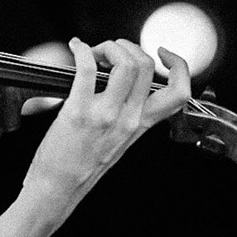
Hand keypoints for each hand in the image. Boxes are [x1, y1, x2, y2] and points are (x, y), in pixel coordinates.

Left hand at [22, 38, 192, 216]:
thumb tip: (124, 87)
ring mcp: (105, 115)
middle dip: (129, 47)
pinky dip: (81, 51)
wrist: (58, 189)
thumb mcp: (119, 142)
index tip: (163, 54)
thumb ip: (127, 115)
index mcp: (141, 124)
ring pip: (124, 64)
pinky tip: (76, 49)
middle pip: (147, 66)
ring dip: (109, 47)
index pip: (179, 92)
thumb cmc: (81, 167)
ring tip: (95, 51)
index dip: (179, 65)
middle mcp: (128, 119)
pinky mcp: (78, 111)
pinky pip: (86, 69)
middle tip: (111, 51)